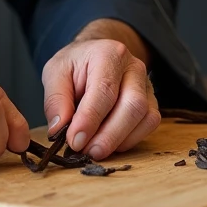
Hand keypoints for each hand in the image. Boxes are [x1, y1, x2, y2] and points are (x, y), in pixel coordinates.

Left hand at [41, 20, 159, 160]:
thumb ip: (55, 99)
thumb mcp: (55, 72)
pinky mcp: (151, 103)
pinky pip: (149, 125)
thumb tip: (58, 129)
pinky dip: (129, 140)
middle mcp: (134, 68)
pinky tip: (109, 143)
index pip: (105, 90)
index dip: (90, 119)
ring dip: (119, 141)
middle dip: (108, 135)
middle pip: (132, 106)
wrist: (94, 56)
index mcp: (109, 54)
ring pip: (145, 118)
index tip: (74, 141)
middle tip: (85, 152)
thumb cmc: (75, 65)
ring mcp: (147, 85)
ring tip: (93, 150)